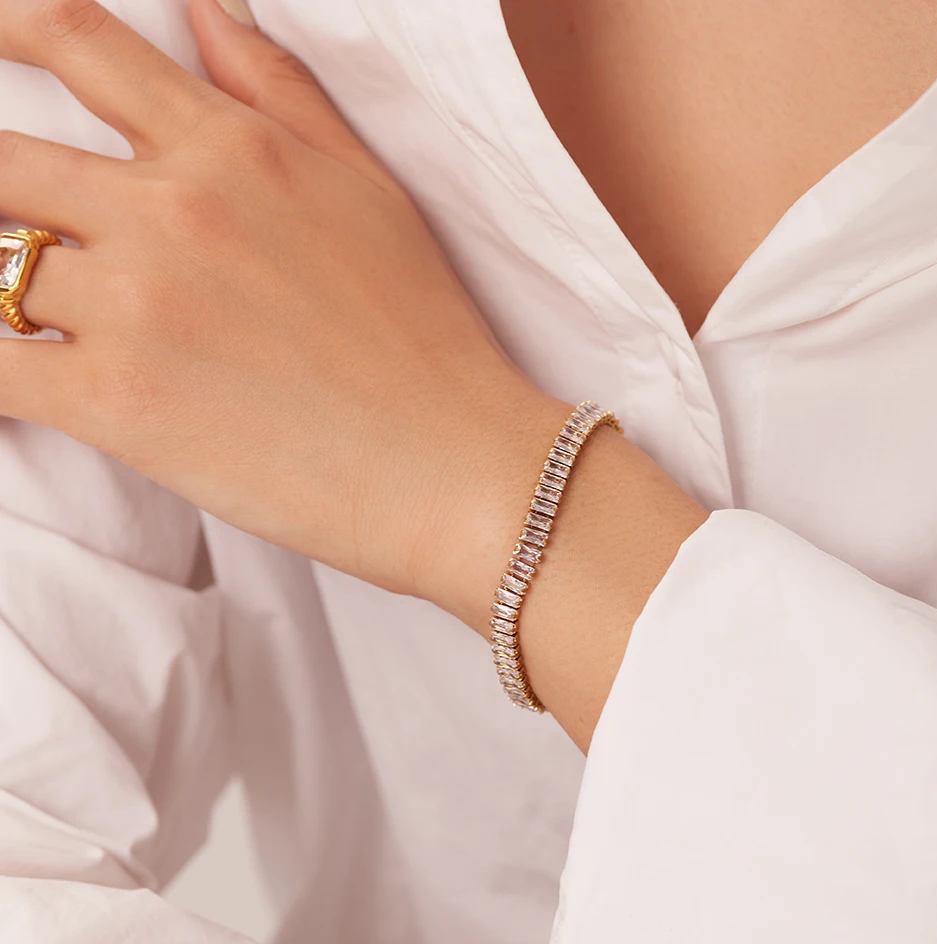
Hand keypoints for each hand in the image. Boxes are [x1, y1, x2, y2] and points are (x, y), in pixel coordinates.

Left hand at [0, 0, 707, 748]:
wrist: (455, 468)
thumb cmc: (428, 340)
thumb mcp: (371, 195)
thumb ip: (283, 98)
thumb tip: (209, 16)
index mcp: (231, 151)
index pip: (75, 40)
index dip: (3, 29)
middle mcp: (171, 207)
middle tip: (11, 233)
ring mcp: (136, 302)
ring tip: (24, 318)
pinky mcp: (115, 402)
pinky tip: (17, 385)